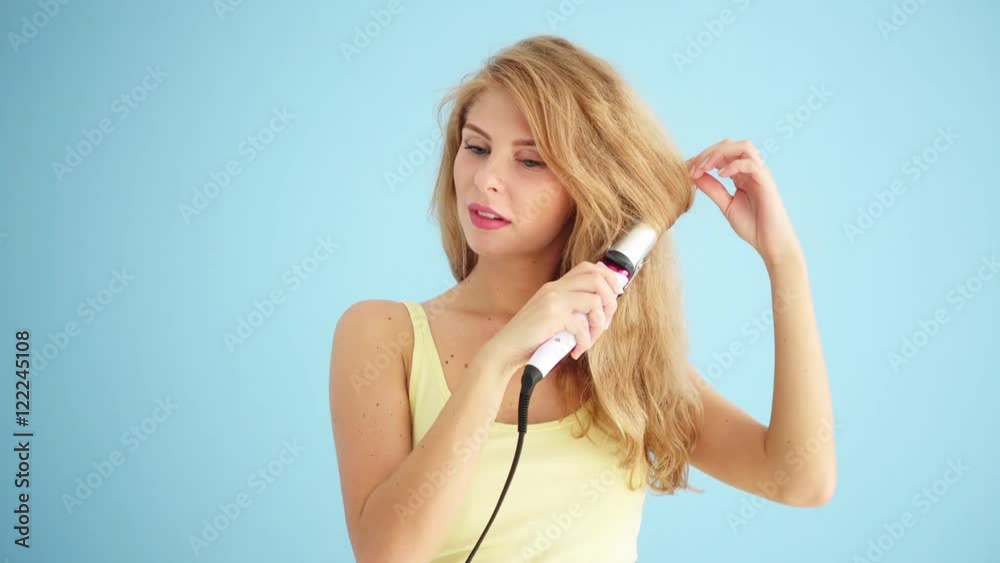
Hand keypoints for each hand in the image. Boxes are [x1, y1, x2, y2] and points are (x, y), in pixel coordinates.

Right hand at [478, 261, 623, 377]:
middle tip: (606, 320)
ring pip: (595, 300)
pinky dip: (585, 340)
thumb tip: (601, 309)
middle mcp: (555, 288)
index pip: (588, 268)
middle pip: (596, 278)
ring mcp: (553, 300)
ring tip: (591, 338)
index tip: (615, 294)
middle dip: (610, 300)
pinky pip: (583, 325)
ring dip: (600, 323)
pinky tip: (577, 350)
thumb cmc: (530, 337)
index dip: (608, 277)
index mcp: (555, 286)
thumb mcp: (551, 316)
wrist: (506, 349)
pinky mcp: (552, 316)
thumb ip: (570, 309)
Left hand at [687, 139, 802, 265]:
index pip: (721, 154)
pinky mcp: (766, 181)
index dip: (702, 158)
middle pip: (730, 145)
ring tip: (704, 167)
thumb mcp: (726, 204)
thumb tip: (694, 175)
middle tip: (692, 168)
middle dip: (707, 153)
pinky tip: (721, 175)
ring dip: (720, 153)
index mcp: (741, 174)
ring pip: (743, 147)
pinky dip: (734, 165)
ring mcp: (760, 174)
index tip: (686, 169)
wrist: (771, 242)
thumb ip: (712, 189)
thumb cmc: (752, 225)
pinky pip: (751, 163)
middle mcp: (751, 170)